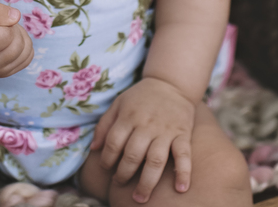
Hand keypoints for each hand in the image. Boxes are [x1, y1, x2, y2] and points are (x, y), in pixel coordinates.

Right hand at [0, 0, 32, 77]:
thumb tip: (16, 16)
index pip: (6, 35)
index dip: (1, 20)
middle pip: (18, 43)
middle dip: (11, 27)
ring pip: (26, 49)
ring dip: (18, 34)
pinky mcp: (7, 73)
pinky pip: (28, 56)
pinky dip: (22, 44)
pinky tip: (6, 40)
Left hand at [90, 77, 195, 202]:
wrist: (171, 83)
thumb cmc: (141, 97)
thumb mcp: (118, 103)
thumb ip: (105, 125)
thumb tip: (93, 148)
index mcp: (129, 117)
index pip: (114, 143)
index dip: (107, 159)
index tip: (105, 169)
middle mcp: (147, 125)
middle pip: (133, 155)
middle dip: (123, 174)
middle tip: (119, 184)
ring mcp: (166, 130)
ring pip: (155, 160)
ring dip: (147, 181)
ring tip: (140, 198)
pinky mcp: (183, 134)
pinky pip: (184, 155)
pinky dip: (183, 172)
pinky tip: (181, 188)